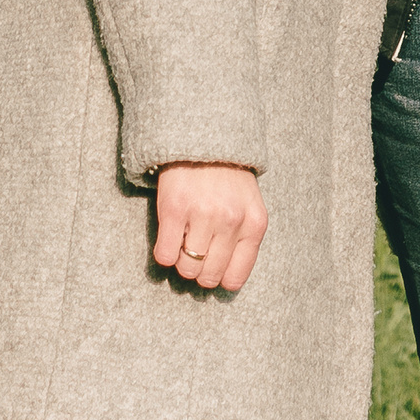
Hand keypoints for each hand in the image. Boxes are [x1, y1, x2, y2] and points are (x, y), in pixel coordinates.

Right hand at [152, 162, 266, 291]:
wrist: (204, 139)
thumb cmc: (228, 178)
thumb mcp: (250, 206)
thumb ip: (243, 239)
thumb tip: (227, 281)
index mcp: (254, 223)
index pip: (235, 277)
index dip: (220, 279)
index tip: (212, 270)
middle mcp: (231, 221)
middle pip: (209, 276)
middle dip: (199, 272)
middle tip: (195, 254)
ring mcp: (203, 215)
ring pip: (187, 269)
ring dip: (181, 262)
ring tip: (184, 241)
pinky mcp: (174, 209)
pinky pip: (165, 255)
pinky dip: (164, 253)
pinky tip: (170, 236)